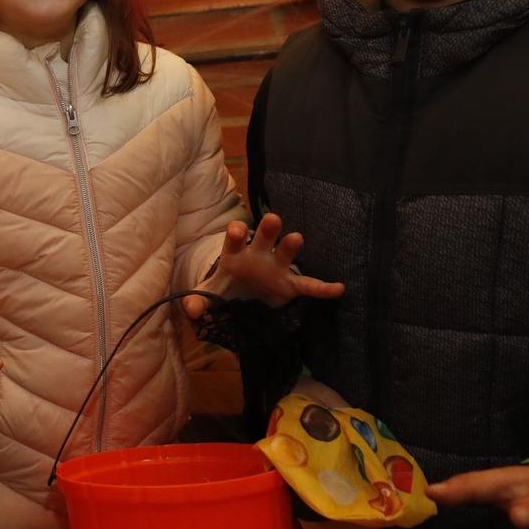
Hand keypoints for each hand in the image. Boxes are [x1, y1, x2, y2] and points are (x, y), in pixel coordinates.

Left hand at [183, 213, 344, 314]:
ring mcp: (277, 267)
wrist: (247, 292)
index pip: (235, 239)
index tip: (237, 229)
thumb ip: (200, 299)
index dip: (236, 234)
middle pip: (264, 237)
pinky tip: (338, 288)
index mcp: (236, 254)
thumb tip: (190, 309)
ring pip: (286, 252)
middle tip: (272, 219)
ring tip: (297, 238)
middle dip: (268, 229)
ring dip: (290, 246)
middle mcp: (259, 254)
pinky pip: (308, 285)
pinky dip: (323, 288)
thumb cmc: (230, 283)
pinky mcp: (290, 284)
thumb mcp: (212, 293)